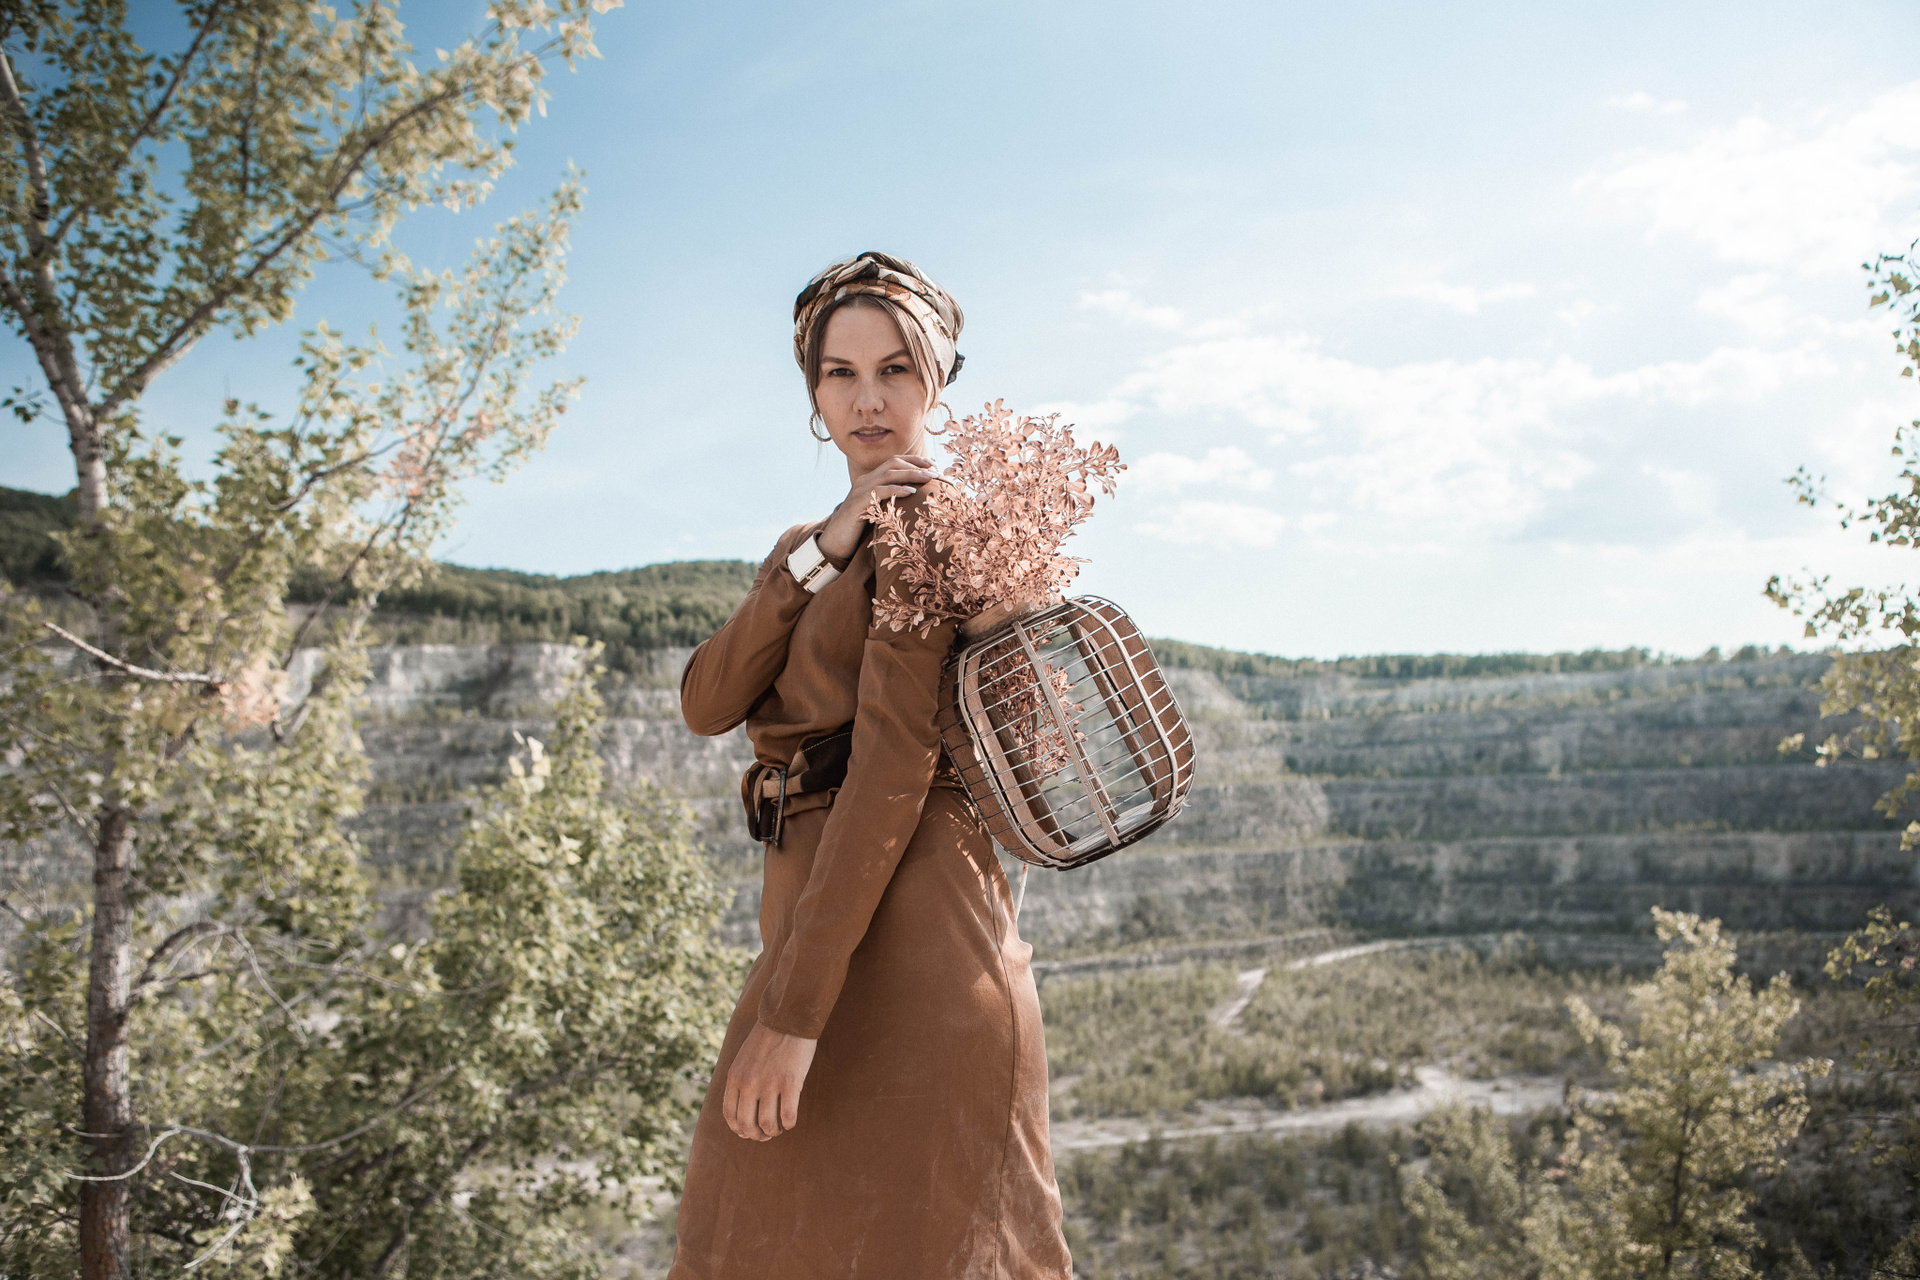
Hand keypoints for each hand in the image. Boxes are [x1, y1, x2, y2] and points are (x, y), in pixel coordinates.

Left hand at [723, 1023, 817, 1140]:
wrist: (788, 1018)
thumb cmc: (767, 1039)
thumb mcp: (743, 1059)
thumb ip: (740, 1082)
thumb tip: (742, 1112)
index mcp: (735, 1077)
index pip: (730, 1115)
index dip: (738, 1129)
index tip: (747, 1132)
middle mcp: (749, 1083)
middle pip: (747, 1124)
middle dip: (756, 1135)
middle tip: (765, 1135)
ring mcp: (770, 1084)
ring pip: (767, 1124)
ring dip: (773, 1132)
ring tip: (778, 1129)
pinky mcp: (790, 1083)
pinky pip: (788, 1116)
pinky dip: (788, 1124)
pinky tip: (790, 1121)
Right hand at [817, 453, 935, 560]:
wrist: (835, 542)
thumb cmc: (860, 529)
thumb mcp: (878, 510)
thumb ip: (892, 501)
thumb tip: (916, 500)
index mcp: (870, 480)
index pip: (894, 462)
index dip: (914, 460)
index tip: (933, 464)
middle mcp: (865, 481)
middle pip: (893, 463)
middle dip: (916, 465)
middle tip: (936, 471)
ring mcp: (860, 491)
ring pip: (888, 474)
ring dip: (911, 474)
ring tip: (928, 478)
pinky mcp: (857, 504)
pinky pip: (878, 491)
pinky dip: (896, 489)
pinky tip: (910, 491)